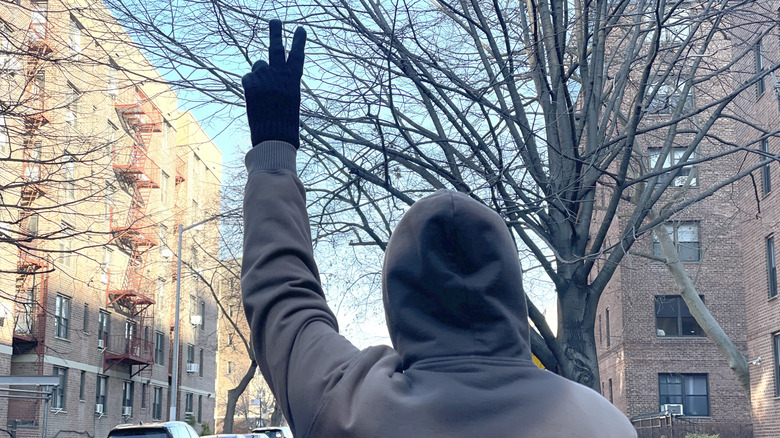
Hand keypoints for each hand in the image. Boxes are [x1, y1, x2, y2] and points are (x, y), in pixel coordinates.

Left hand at [242, 19, 305, 147]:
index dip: (299, 42)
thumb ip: (281, 83)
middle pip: (276, 48)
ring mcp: (264, 77)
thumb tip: (266, 72)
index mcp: (294, 80)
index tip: (301, 29)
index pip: (298, 56)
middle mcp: (279, 74)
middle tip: (275, 21)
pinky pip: (248, 78)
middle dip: (276, 32)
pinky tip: (255, 100)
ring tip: (264, 92)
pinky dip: (250, 86)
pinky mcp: (250, 83)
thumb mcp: (290, 101)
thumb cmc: (286, 124)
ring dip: (260, 73)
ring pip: (258, 65)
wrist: (273, 136)